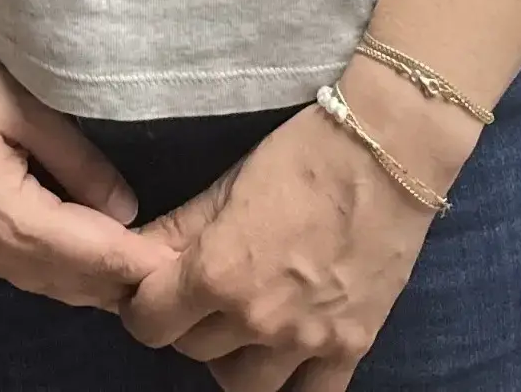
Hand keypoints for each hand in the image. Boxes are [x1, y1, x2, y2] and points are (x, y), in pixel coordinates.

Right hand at [0, 16, 166, 314]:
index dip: (139, 260)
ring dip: (93, 283)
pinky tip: (83, 265)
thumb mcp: (23, 108)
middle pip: (72, 281)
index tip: (182, 263)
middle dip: (122, 281)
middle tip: (171, 273)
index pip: (93, 253)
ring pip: (48, 284)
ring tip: (137, 273)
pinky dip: (62, 274)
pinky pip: (25, 272)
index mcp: (13, 216)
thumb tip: (126, 207)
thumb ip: (76, 159)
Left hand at [122, 79, 474, 390]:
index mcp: (216, 274)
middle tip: (208, 290)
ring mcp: (305, 343)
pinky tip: (288, 351)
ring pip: (242, 385)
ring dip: (235, 355)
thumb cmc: (300, 154)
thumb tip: (132, 255)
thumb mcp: (227, 184)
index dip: (145, 304)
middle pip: (193, 352)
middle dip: (191, 321)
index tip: (159, 287)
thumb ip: (177, 230)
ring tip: (247, 318)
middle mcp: (256, 321)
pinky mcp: (351, 351)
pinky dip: (291, 381)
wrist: (388, 151)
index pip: (148, 323)